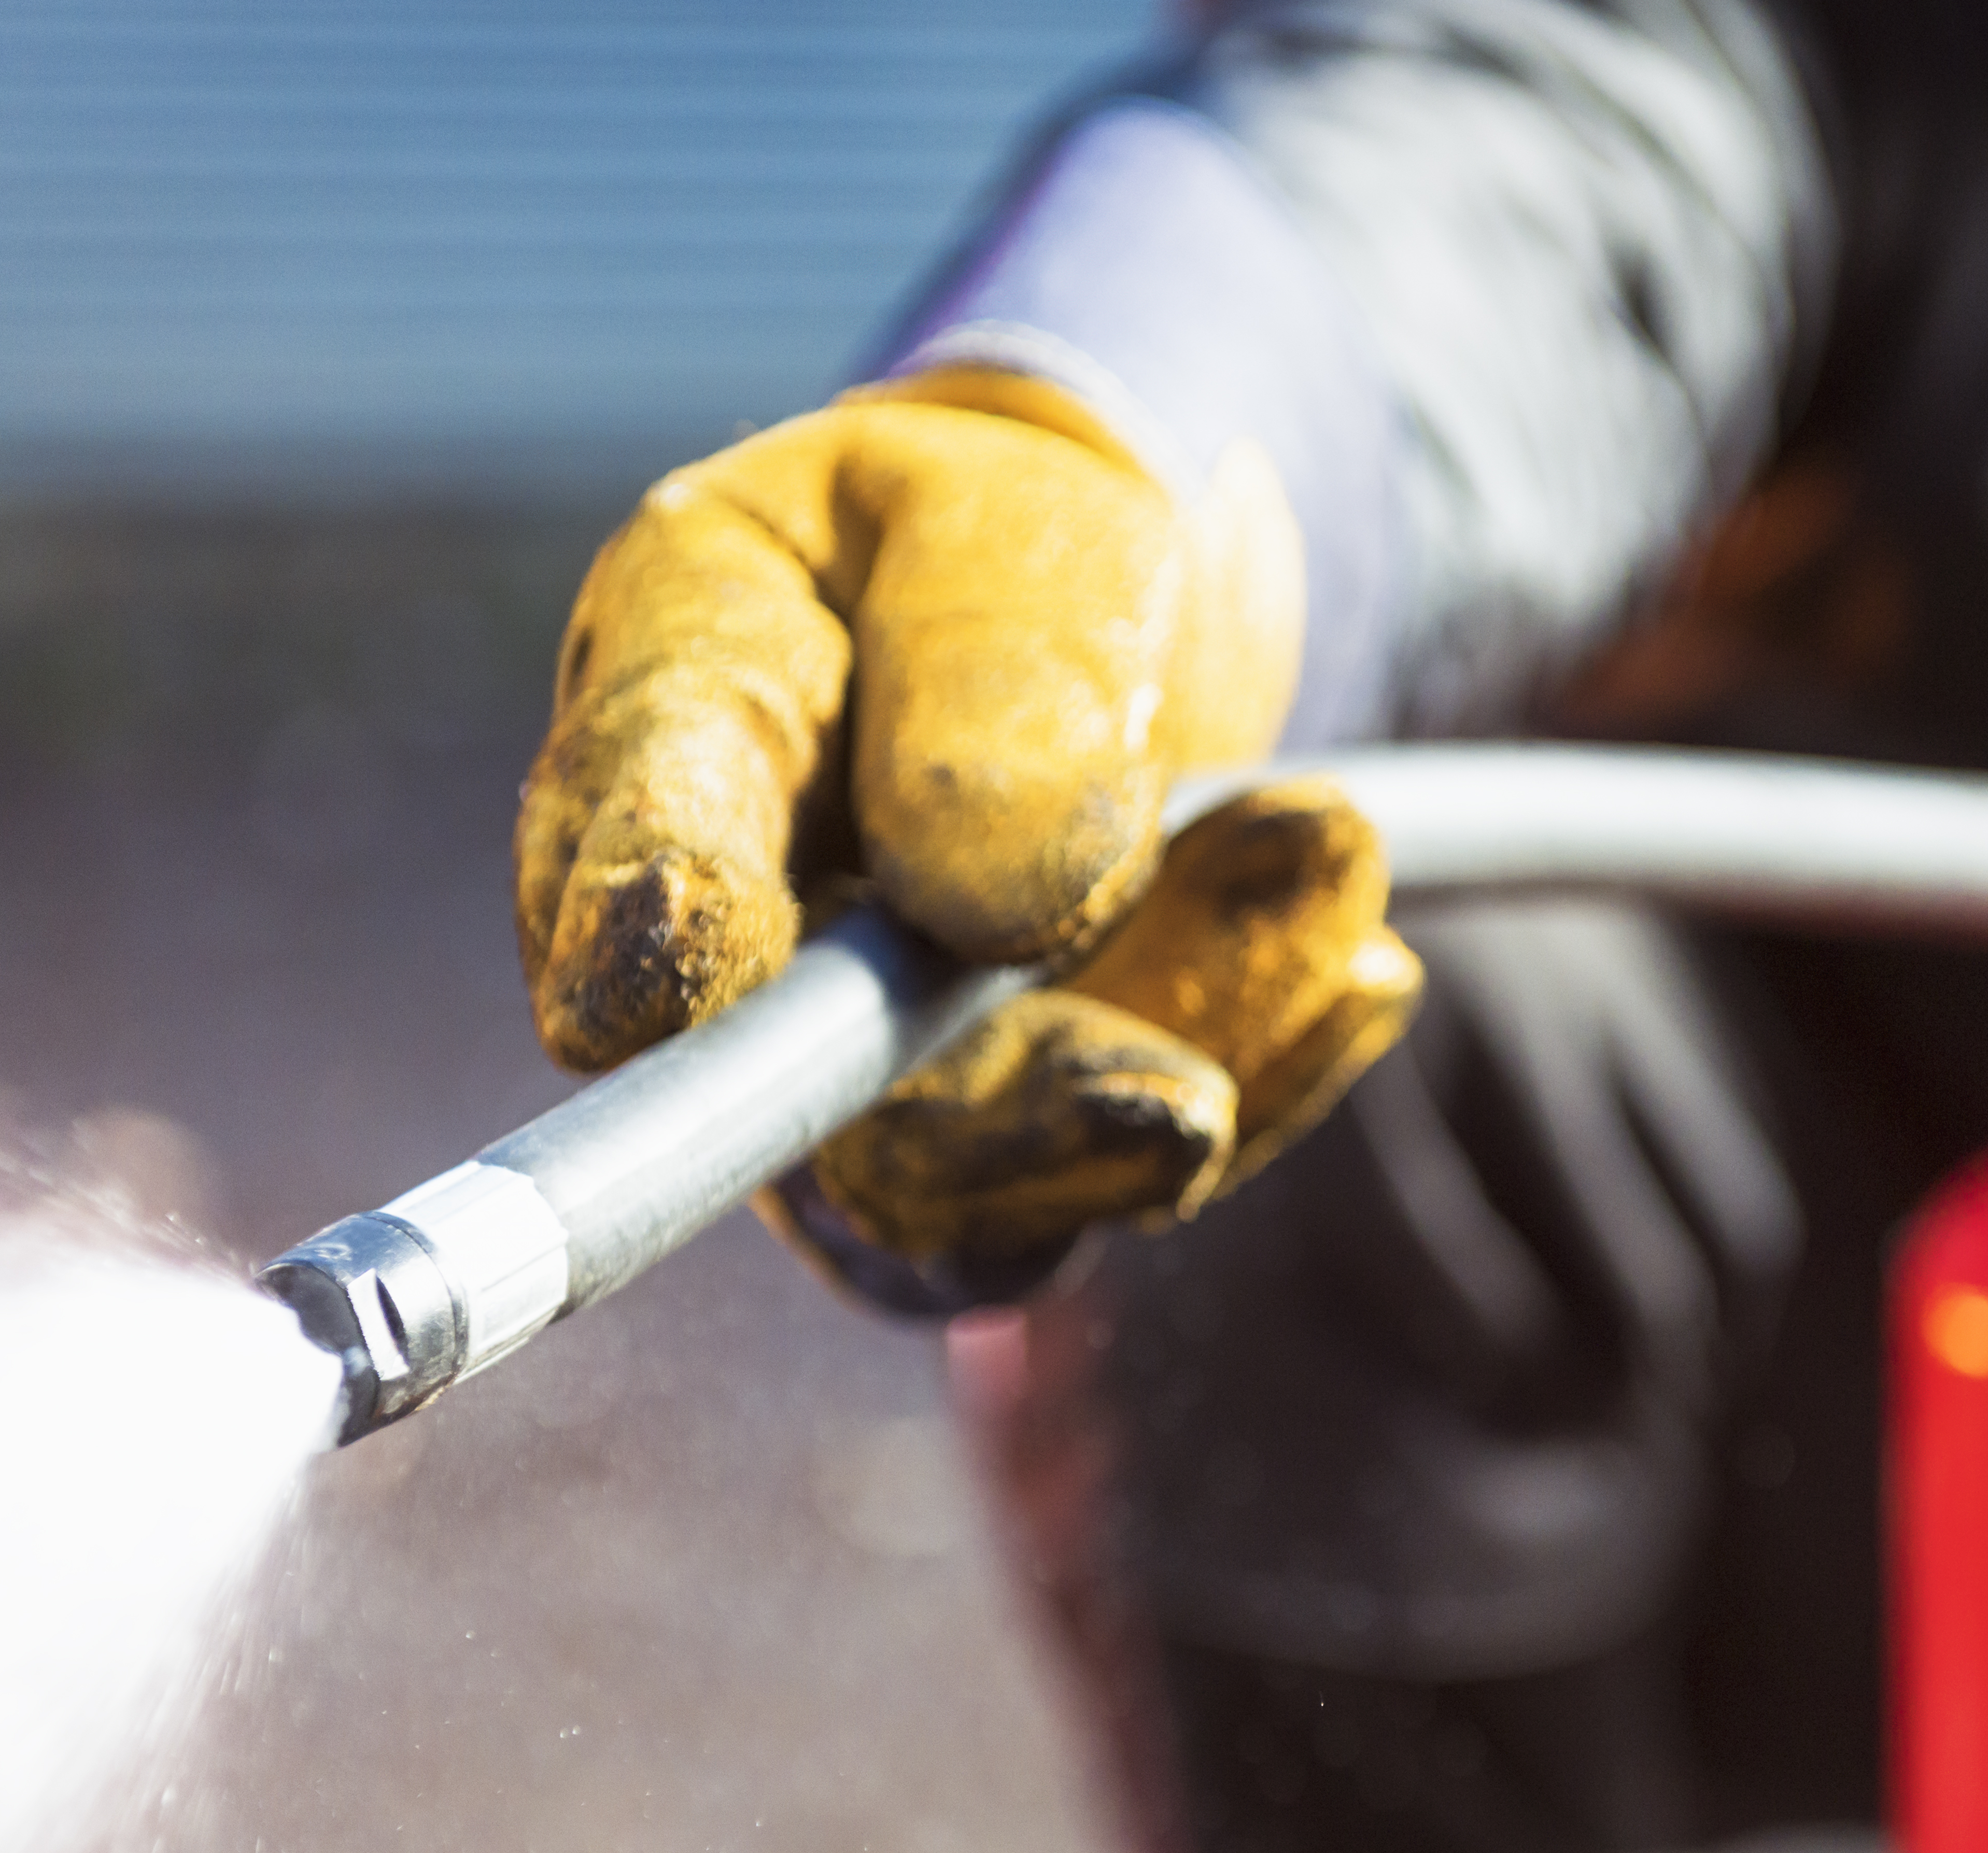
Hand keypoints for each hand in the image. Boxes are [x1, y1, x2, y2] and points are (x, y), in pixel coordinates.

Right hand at [514, 369, 1418, 1278]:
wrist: (1095, 621)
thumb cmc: (1008, 548)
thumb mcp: (1010, 535)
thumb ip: (989, 677)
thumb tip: (990, 897)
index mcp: (685, 701)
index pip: (630, 821)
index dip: (633, 921)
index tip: (654, 994)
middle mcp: (732, 934)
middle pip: (816, 1103)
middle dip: (1014, 1121)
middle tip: (1181, 1107)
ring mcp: (853, 1070)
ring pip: (979, 1182)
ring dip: (1178, 1069)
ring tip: (1327, 870)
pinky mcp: (989, 1139)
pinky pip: (1106, 1179)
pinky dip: (1259, 1077)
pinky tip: (1357, 972)